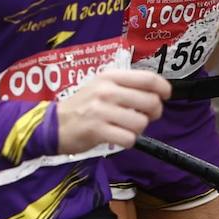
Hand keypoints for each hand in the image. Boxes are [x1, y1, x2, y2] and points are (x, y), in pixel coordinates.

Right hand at [55, 69, 170, 152]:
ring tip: (126, 128)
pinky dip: (128, 141)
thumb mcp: (102, 86)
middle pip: (151, 102)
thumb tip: (158, 95)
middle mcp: (107, 91)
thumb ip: (128, 87)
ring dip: (138, 129)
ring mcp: (101, 110)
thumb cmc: (84, 106)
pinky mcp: (97, 130)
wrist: (53, 124)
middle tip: (144, 117)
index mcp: (111, 77)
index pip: (149, 79)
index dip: (164, 88)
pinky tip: (118, 137)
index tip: (165, 96)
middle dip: (154, 113)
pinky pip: (129, 139)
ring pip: (141, 123)